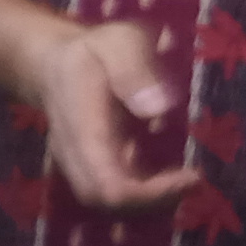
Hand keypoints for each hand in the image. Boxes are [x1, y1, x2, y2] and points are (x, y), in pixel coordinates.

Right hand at [34, 21, 198, 211]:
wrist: (51, 64)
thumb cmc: (92, 51)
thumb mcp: (117, 43)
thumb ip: (134, 70)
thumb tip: (159, 109)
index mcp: (82, 128)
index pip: (109, 185)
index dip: (152, 193)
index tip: (192, 176)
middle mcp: (74, 155)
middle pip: (107, 201)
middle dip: (154, 201)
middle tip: (193, 181)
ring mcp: (78, 163)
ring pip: (108, 202)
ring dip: (150, 200)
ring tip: (186, 179)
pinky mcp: (88, 165)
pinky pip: (112, 191)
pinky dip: (144, 192)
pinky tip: (170, 176)